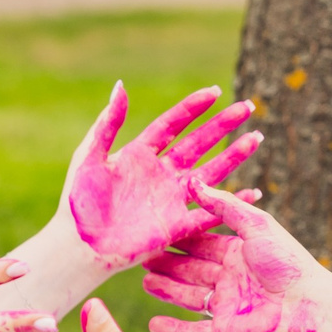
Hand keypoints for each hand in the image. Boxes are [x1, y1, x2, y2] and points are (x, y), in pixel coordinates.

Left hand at [62, 82, 262, 270]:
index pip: (173, 125)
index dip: (193, 108)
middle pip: (199, 143)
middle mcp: (160, 174)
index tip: (215, 92)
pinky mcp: (175, 226)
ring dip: (234, 156)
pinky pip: (209, 213)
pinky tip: (254, 192)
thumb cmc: (77, 202)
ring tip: (255, 138)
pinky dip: (231, 204)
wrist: (76, 245)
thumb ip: (107, 123)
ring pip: (210, 173)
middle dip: (223, 126)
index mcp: (140, 155)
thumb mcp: (89, 156)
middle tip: (248, 107)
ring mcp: (170, 199)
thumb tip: (120, 85)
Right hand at [140, 185, 326, 331]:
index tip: (156, 231)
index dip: (179, 239)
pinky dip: (174, 330)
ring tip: (144, 281)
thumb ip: (224, 204)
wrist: (310, 304)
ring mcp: (227, 307)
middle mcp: (231, 280)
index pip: (201, 244)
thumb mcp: (255, 224)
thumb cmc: (287, 261)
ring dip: (166, 291)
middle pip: (191, 270)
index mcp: (238, 254)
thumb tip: (194, 181)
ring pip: (188, 297)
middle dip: (167, 264)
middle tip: (141, 257)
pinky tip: (153, 324)